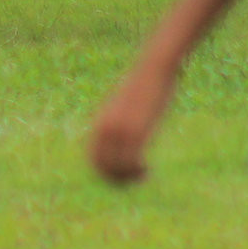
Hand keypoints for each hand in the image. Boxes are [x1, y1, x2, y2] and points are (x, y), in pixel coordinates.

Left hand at [89, 63, 174, 184]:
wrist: (154, 69)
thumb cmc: (145, 85)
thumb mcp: (127, 103)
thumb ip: (121, 117)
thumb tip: (124, 128)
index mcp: (101, 122)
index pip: (93, 158)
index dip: (105, 172)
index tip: (122, 176)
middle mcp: (106, 128)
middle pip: (102, 166)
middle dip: (116, 179)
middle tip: (134, 179)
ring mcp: (120, 129)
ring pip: (116, 167)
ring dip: (129, 178)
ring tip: (143, 175)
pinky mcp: (136, 130)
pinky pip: (131, 162)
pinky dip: (137, 172)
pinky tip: (148, 170)